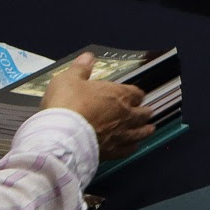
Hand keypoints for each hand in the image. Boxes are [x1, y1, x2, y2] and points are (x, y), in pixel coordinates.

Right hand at [38, 52, 155, 160]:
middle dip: (145, 112)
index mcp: (117, 95)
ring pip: (140, 133)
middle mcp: (124, 115)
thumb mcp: (68, 79)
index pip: (135, 93)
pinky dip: (132, 148)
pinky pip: (127, 151)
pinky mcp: (111, 152)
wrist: (59, 136)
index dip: (136, 94)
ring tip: (149, 129)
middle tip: (147, 112)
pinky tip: (133, 148)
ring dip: (145, 130)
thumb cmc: (65, 104)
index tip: (135, 96)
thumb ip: (80, 68)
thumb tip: (88, 57)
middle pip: (142, 113)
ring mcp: (119, 135)